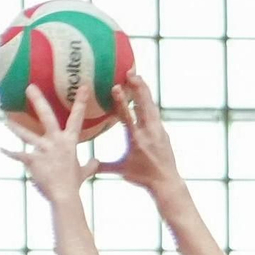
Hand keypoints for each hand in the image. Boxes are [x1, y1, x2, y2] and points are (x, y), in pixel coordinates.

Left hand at [4, 84, 98, 202]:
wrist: (64, 195)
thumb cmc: (74, 184)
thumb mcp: (84, 172)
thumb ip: (90, 165)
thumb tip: (96, 162)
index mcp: (69, 141)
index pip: (77, 118)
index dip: (81, 101)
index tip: (83, 86)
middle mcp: (55, 141)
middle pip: (46, 116)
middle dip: (38, 100)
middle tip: (29, 88)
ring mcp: (43, 149)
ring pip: (26, 135)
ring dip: (15, 128)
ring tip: (6, 122)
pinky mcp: (32, 160)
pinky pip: (18, 154)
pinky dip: (9, 152)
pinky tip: (0, 148)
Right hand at [100, 73, 179, 190]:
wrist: (166, 182)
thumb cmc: (143, 177)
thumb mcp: (122, 170)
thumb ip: (104, 166)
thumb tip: (87, 165)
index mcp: (136, 139)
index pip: (127, 116)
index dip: (121, 101)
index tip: (116, 87)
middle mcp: (149, 132)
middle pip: (144, 104)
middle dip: (138, 86)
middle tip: (130, 72)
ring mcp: (158, 130)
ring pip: (151, 105)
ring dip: (144, 90)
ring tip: (137, 77)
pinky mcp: (163, 131)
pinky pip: (155, 112)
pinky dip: (149, 101)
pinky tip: (145, 95)